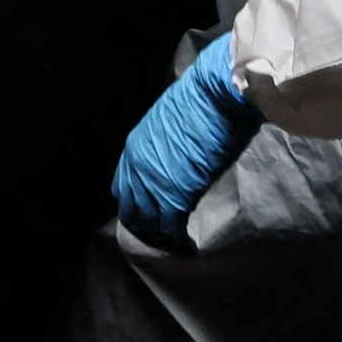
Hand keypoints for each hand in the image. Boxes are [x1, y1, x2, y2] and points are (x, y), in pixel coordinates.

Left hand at [113, 35, 254, 245]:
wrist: (218, 93)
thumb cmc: (205, 99)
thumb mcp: (173, 122)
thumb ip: (168, 146)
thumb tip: (179, 157)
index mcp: (135, 147)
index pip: (124, 187)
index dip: (137, 204)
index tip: (153, 214)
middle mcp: (136, 166)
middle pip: (131, 210)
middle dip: (145, 228)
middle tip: (165, 238)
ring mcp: (153, 182)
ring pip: (148, 224)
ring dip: (162, 240)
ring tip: (178, 247)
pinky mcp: (174, 196)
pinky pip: (170, 229)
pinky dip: (178, 244)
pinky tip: (189, 249)